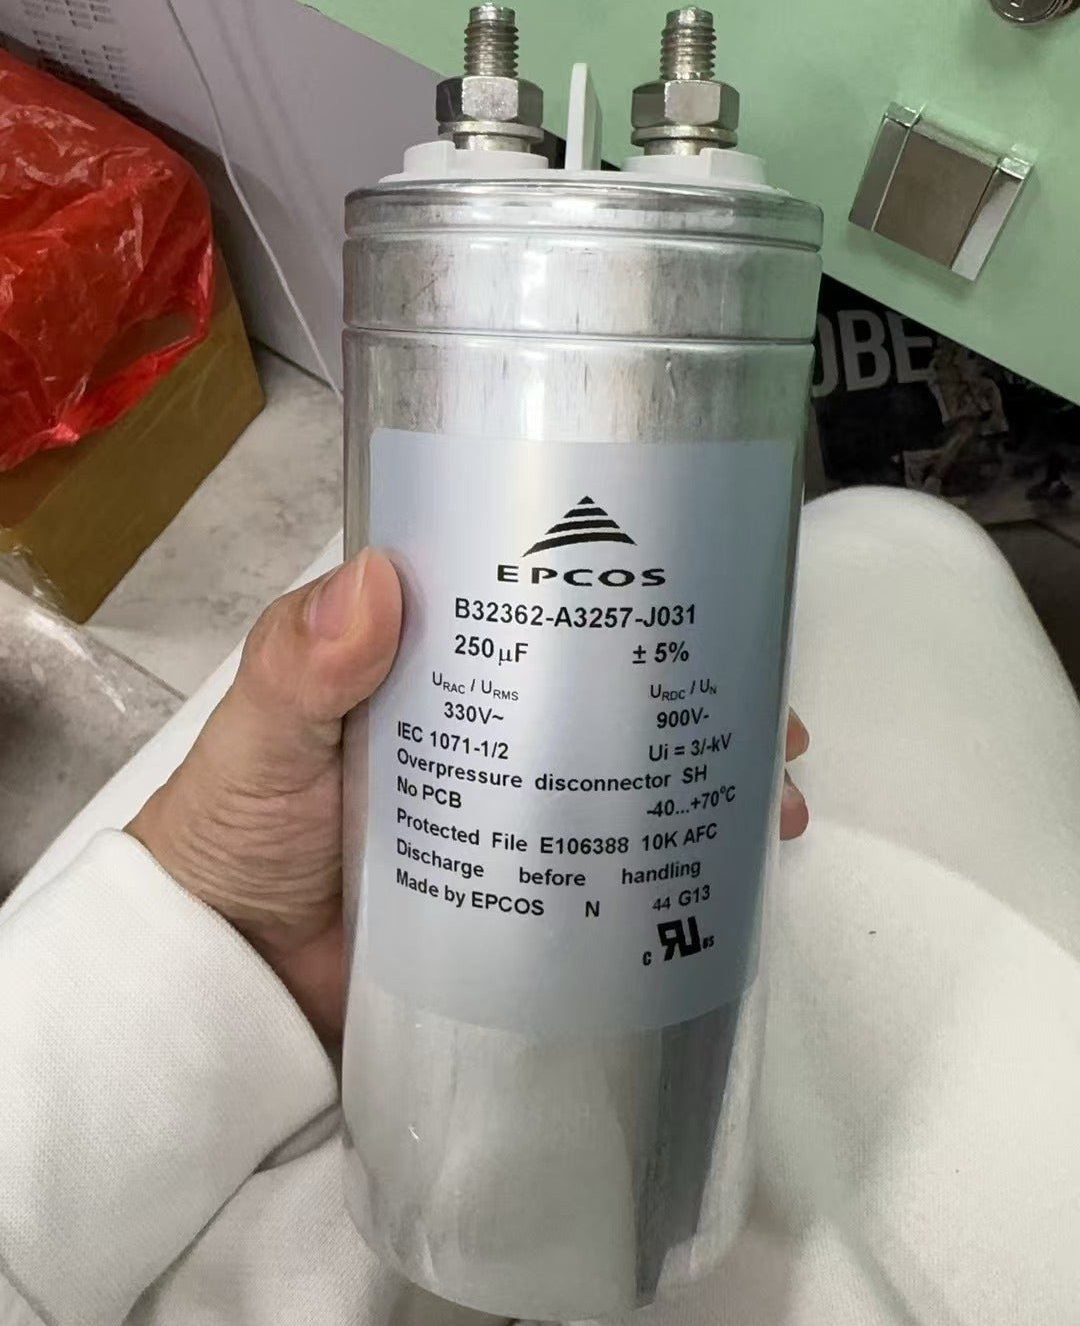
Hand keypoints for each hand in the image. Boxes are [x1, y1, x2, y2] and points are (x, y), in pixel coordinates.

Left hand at [130, 549, 809, 1039]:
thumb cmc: (238, 832)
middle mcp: (493, 730)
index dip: (627, 595)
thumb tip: (380, 579)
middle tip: (774, 718)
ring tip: (773, 807)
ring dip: (704, 786)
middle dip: (699, 699)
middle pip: (612, 697)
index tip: (712, 593)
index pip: (545, 609)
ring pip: (628, 782)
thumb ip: (299, 667)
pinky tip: (728, 879)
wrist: (227, 982)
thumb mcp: (263, 735)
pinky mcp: (522, 893)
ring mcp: (514, 812)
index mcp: (439, 667)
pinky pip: (606, 871)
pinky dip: (670, 872)